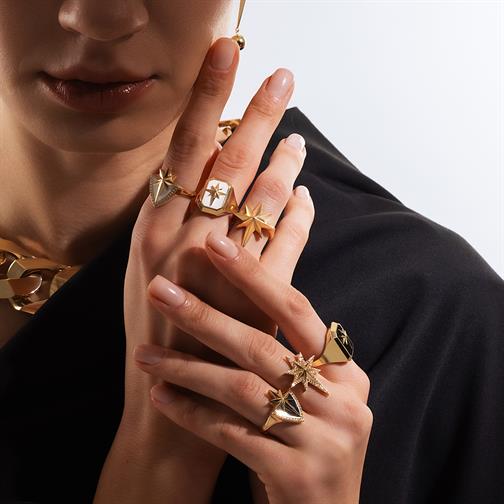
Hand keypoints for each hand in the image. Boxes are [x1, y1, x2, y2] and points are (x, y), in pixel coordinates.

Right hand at [95, 34, 306, 500]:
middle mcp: (182, 241)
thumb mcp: (149, 274)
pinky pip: (285, 243)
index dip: (206, 98)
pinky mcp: (255, 298)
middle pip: (225, 159)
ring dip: (284, 162)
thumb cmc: (156, 337)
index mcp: (152, 230)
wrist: (168, 406)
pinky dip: (301, 216)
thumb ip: (173, 229)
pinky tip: (310, 198)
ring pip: (260, 197)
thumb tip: (205, 182)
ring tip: (298, 136)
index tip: (227, 55)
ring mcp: (221, 270)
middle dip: (254, 113)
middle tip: (281, 76)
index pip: (183, 147)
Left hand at [134, 229, 372, 503]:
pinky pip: (230, 434)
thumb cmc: (310, 448)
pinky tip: (160, 396)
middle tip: (159, 290)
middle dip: (205, 314)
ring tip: (144, 353)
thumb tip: (242, 294)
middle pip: (263, 344)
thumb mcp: (316, 398)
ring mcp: (324, 441)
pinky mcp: (297, 477)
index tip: (214, 243)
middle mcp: (344, 401)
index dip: (255, 275)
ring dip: (186, 367)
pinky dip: (191, 412)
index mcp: (347, 373)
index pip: (297, 309)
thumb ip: (291, 355)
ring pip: (241, 388)